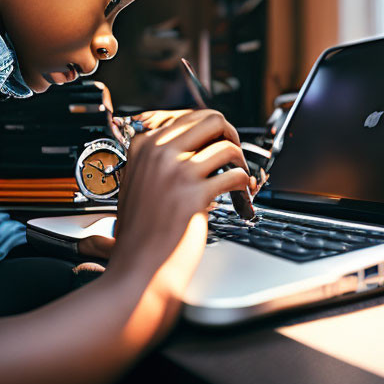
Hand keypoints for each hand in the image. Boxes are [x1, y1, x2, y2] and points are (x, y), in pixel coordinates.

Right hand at [106, 109, 250, 305]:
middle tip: (232, 155)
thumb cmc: (141, 231)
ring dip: (241, 162)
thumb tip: (197, 140)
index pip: (187, 115)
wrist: (138, 268)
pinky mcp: (194, 194)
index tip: (217, 142)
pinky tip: (240, 197)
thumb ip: (160, 157)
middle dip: (230, 135)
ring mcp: (175, 171)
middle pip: (211, 119)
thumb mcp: (139, 181)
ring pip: (227, 145)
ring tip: (239, 180)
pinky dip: (245, 185)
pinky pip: (235, 175)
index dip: (210, 129)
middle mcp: (157, 152)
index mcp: (142, 145)